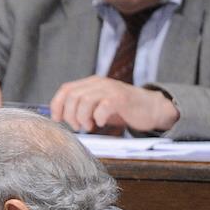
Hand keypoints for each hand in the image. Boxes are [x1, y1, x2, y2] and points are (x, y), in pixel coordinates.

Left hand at [49, 76, 178, 133]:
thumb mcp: (97, 106)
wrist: (151, 108)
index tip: (58, 120)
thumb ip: (80, 107)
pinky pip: (103, 107)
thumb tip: (59, 117)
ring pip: (84, 100)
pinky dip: (98, 118)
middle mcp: (99, 83)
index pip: (66, 89)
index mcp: (91, 83)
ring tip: (88, 126)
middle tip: (78, 126)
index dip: (57, 105)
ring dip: (82, 117)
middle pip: (72, 96)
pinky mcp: (121, 99)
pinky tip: (101, 123)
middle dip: (70, 115)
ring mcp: (111, 89)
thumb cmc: (122, 110)